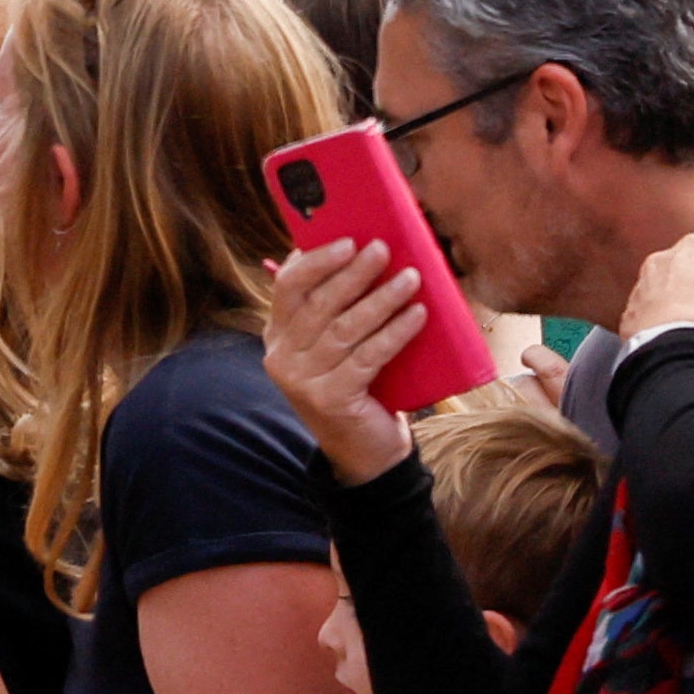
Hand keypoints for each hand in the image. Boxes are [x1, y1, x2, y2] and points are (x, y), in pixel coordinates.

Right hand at [261, 238, 425, 484]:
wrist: (365, 453)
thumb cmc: (357, 387)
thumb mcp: (334, 347)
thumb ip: (333, 310)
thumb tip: (360, 254)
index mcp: (277, 335)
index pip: (287, 286)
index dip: (316, 261)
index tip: (348, 240)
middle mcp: (282, 357)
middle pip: (318, 304)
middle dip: (353, 273)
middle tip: (382, 248)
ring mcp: (303, 381)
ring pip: (344, 329)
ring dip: (380, 299)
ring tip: (410, 278)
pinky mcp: (331, 400)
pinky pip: (367, 357)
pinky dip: (394, 333)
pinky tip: (416, 315)